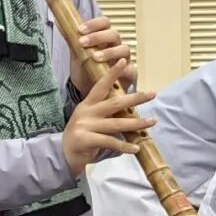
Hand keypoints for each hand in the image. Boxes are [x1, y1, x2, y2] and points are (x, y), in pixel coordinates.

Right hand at [63, 59, 154, 176]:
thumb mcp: (90, 120)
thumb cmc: (81, 136)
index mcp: (88, 104)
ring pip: (116, 123)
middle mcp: (87, 112)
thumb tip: (128, 109)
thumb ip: (105, 114)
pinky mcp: (86, 140)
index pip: (101, 85)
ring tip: (152, 121)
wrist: (62, 154)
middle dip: (135, 98)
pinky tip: (136, 148)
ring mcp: (86, 125)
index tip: (123, 61)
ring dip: (136, 123)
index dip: (112, 73)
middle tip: (152, 94)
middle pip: (115, 103)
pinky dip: (125, 146)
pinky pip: (110, 142)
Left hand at [72, 16, 137, 92]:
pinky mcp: (130, 73)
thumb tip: (59, 23)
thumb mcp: (77, 54)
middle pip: (114, 34)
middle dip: (98, 37)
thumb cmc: (86, 69)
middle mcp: (116, 45)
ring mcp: (124, 59)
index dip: (94, 24)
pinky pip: (131, 69)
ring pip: (124, 49)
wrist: (90, 91)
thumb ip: (71, 39)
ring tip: (95, 57)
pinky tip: (113, 71)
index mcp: (104, 38)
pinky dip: (122, 69)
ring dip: (109, 51)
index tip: (80, 30)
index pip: (104, 23)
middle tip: (83, 43)